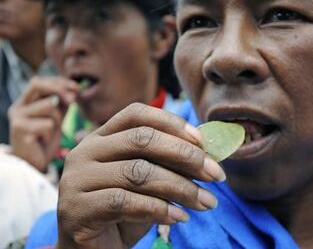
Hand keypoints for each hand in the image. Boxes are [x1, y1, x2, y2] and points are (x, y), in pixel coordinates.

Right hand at [8, 77, 78, 171]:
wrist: (34, 164)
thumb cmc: (45, 139)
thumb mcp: (56, 117)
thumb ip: (62, 102)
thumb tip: (75, 89)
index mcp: (24, 102)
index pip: (38, 82)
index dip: (58, 82)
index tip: (76, 87)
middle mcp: (17, 108)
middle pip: (39, 86)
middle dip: (60, 90)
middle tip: (73, 100)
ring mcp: (17, 119)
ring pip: (49, 106)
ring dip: (58, 119)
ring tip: (50, 132)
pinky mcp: (20, 131)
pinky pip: (48, 124)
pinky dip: (51, 133)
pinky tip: (43, 141)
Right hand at [57, 103, 225, 248]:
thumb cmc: (125, 211)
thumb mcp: (150, 181)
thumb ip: (168, 163)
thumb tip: (208, 151)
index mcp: (102, 137)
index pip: (137, 114)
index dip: (172, 123)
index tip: (203, 141)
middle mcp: (85, 151)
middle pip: (142, 139)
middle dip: (186, 156)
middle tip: (216, 174)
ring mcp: (76, 179)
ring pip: (138, 172)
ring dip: (181, 188)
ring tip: (207, 202)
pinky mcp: (76, 209)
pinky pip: (125, 202)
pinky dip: (159, 209)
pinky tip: (181, 217)